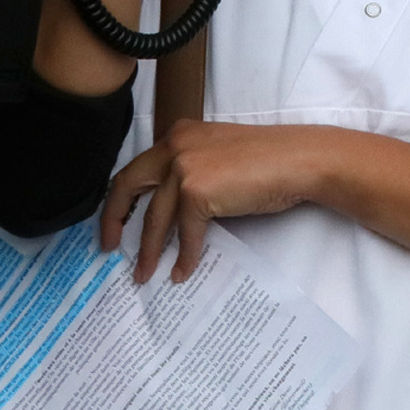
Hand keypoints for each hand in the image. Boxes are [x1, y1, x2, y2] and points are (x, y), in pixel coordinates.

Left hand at [104, 120, 327, 282]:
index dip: (121, 200)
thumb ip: (190, 168)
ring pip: (154, 219)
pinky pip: (186, 234)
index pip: (137, 168)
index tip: (115, 223)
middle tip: (109, 247)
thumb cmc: (270, 159)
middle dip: (114, 222)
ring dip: (149, 252)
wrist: (299, 160)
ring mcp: (184, 168)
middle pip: (129, 187)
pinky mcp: (197, 192)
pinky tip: (183, 271)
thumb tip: (169, 208)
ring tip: (144, 275)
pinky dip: (185, 256)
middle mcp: (175, 146)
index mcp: (179, 134)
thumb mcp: (218, 154)